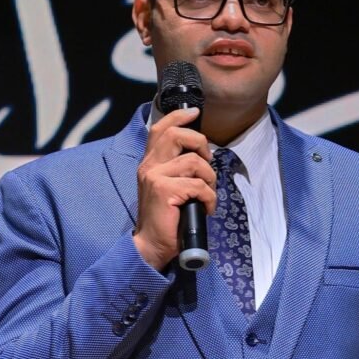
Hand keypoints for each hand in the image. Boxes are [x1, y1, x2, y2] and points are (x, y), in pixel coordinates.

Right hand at [133, 108, 216, 270]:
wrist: (151, 245)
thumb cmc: (166, 218)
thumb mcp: (168, 187)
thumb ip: (176, 168)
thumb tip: (201, 153)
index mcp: (150, 163)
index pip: (160, 129)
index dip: (178, 117)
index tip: (194, 113)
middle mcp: (149, 166)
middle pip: (175, 135)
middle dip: (200, 143)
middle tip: (208, 161)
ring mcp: (155, 177)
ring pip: (193, 162)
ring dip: (209, 178)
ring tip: (208, 193)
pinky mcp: (163, 190)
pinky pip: (198, 185)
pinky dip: (209, 197)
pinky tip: (207, 208)